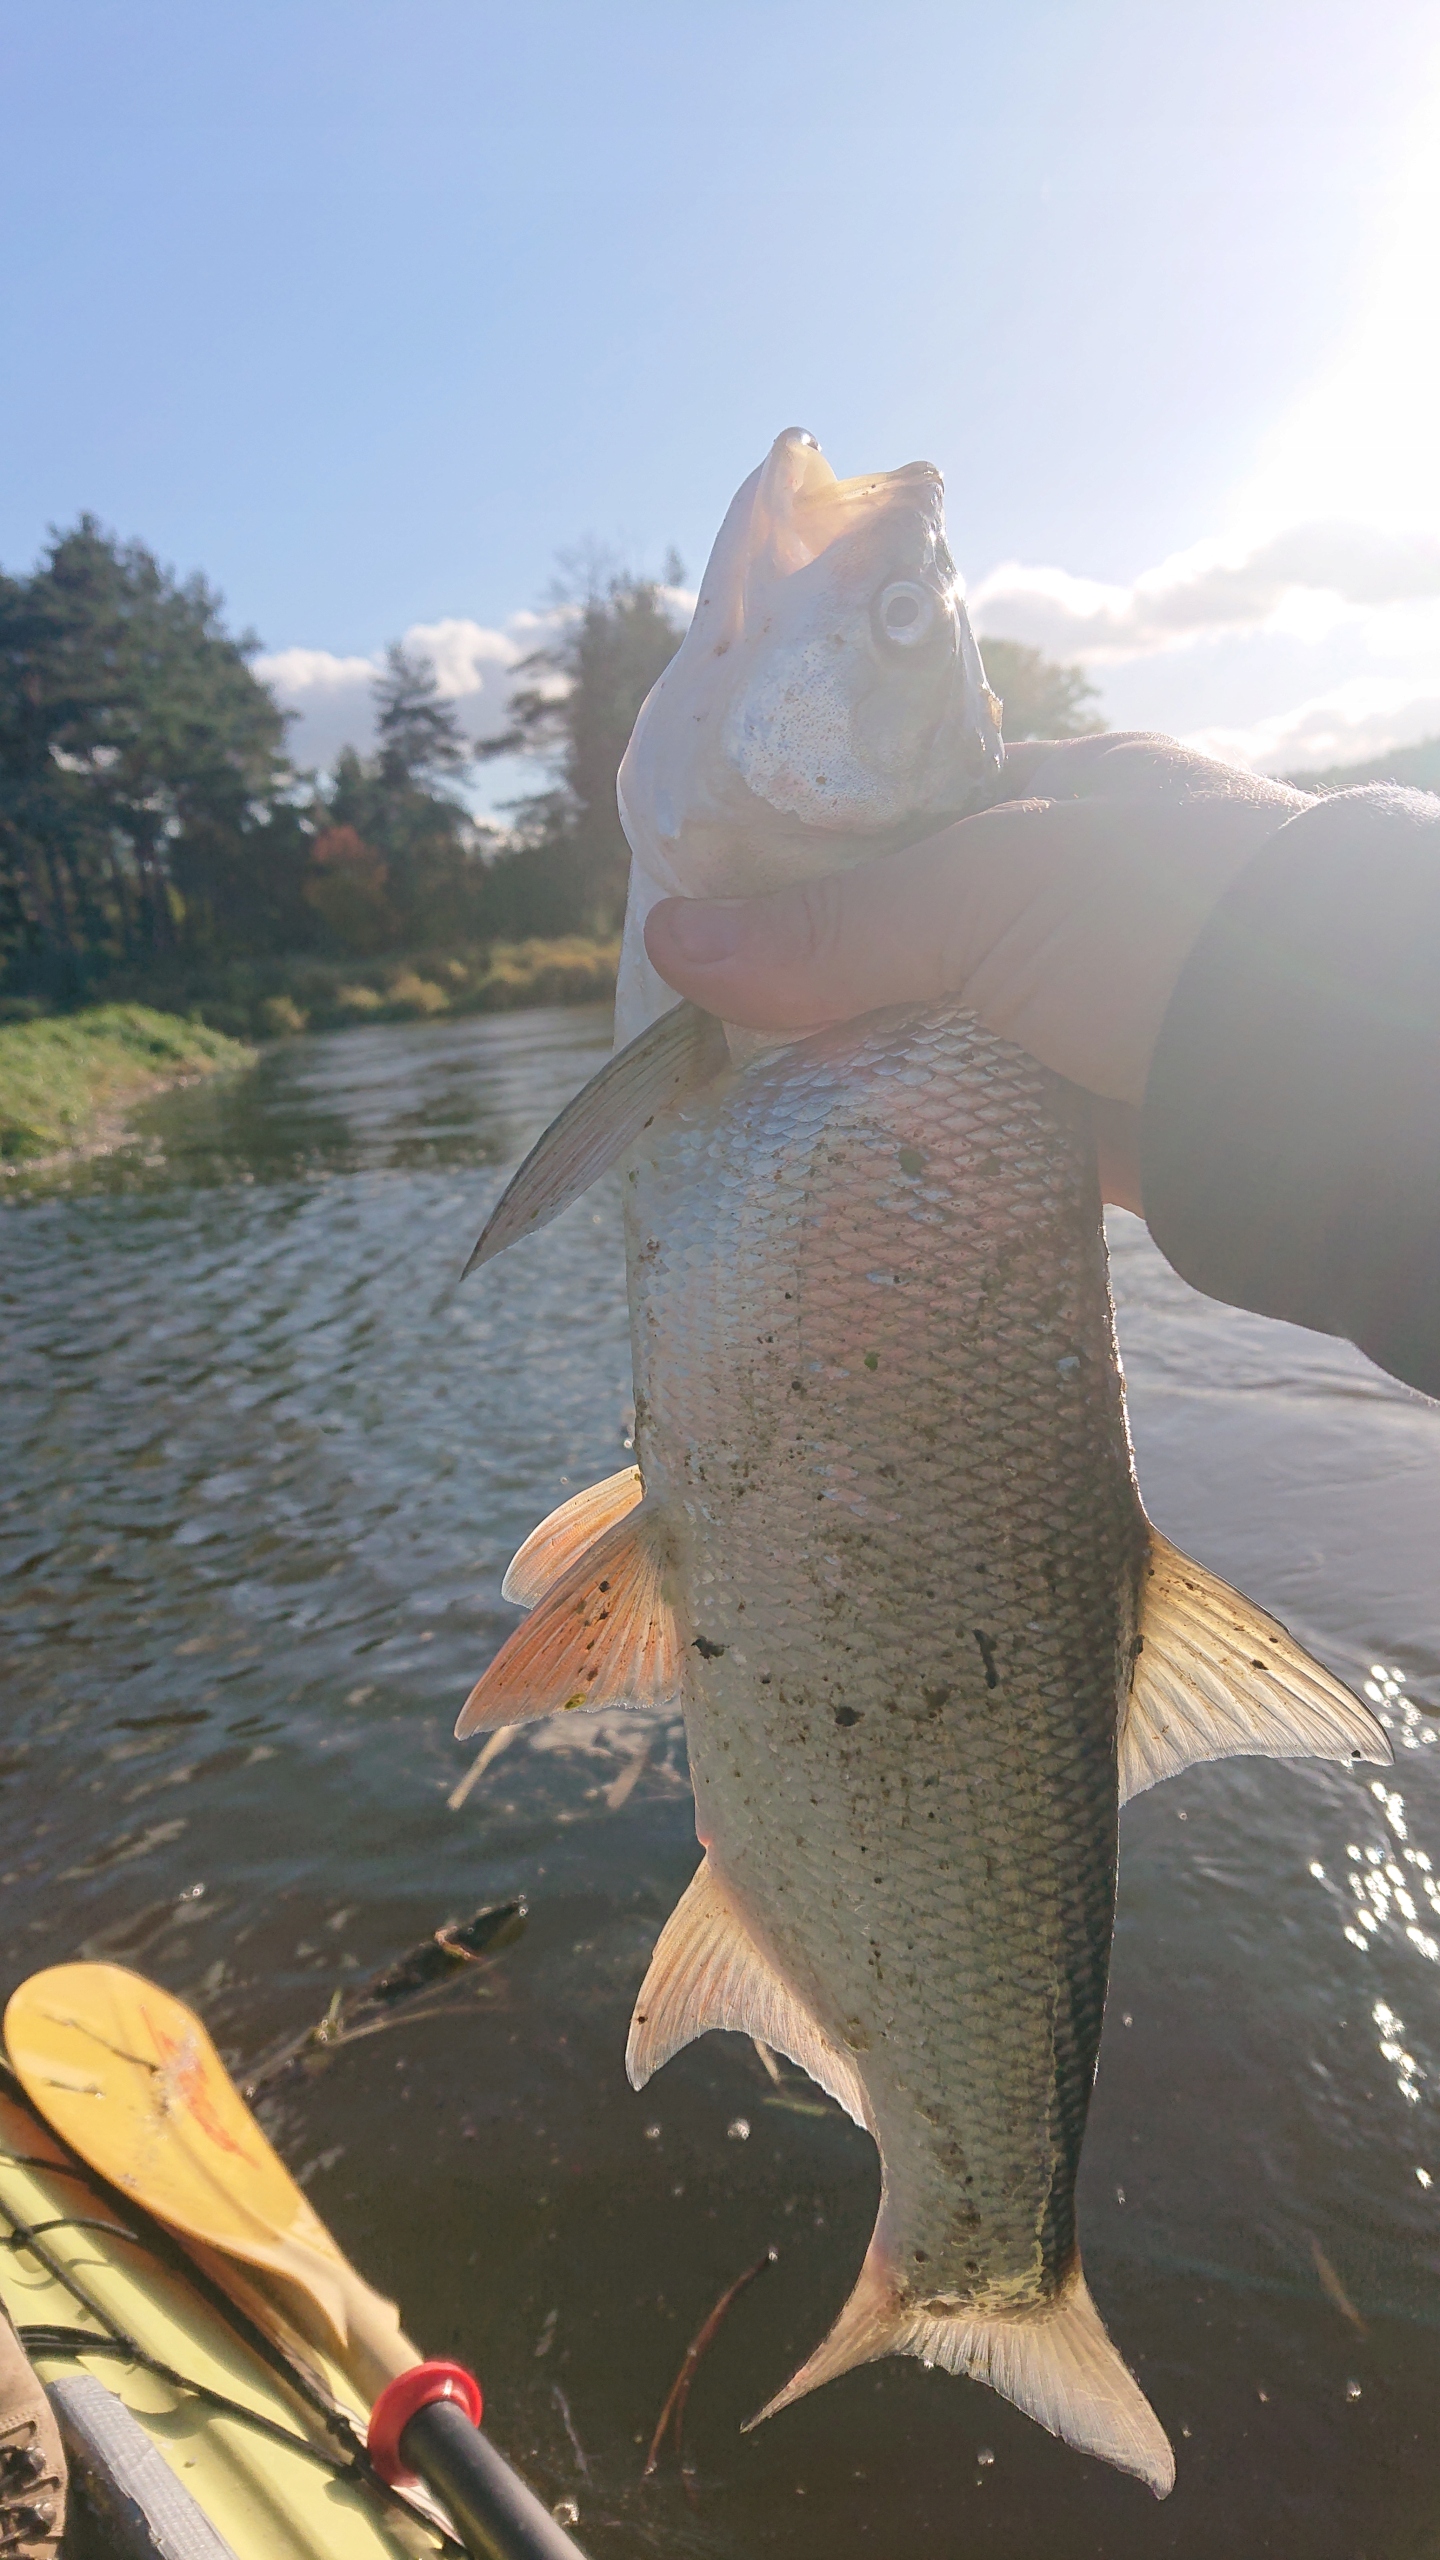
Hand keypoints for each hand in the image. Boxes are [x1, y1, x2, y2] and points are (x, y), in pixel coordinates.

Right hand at [643, 733, 1311, 1213]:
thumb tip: (669, 941)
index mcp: (1071, 795)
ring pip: (931, 1033)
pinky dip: (906, 1139)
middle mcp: (1078, 897)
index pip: (903, 813)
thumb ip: (834, 926)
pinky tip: (817, 1155)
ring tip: (728, 1098)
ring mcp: (1085, 1009)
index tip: (708, 903)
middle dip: (814, 979)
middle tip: (700, 1018)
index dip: (801, 855)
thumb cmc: (1169, 924)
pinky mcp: (1090, 1117)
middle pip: (904, 934)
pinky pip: (971, 1122)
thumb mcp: (990, 892)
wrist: (1322, 1085)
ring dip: (850, 1069)